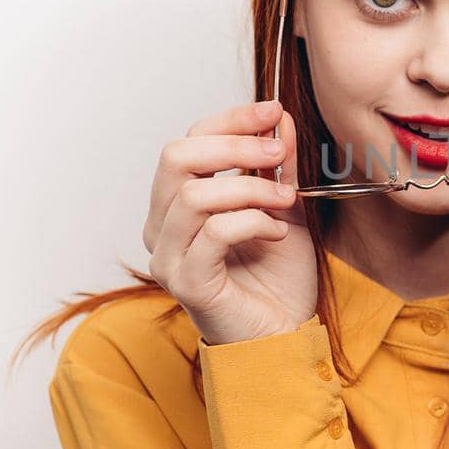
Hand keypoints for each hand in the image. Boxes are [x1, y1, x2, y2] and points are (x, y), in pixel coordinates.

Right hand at [143, 99, 316, 344]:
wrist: (285, 336)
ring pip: (194, 195)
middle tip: (278, 154)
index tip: (272, 111)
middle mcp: (162, 228)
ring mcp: (168, 256)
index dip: (230, 121)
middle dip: (234, 146)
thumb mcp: (284, 208)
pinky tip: (278, 233)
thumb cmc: (278, 279)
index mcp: (177, 205)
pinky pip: (213, 232)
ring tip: (286, 202)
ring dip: (251, 189)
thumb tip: (277, 119)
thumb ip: (277, 166)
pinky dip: (253, 222)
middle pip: (176, 158)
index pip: (188, 143)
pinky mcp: (185, 282)